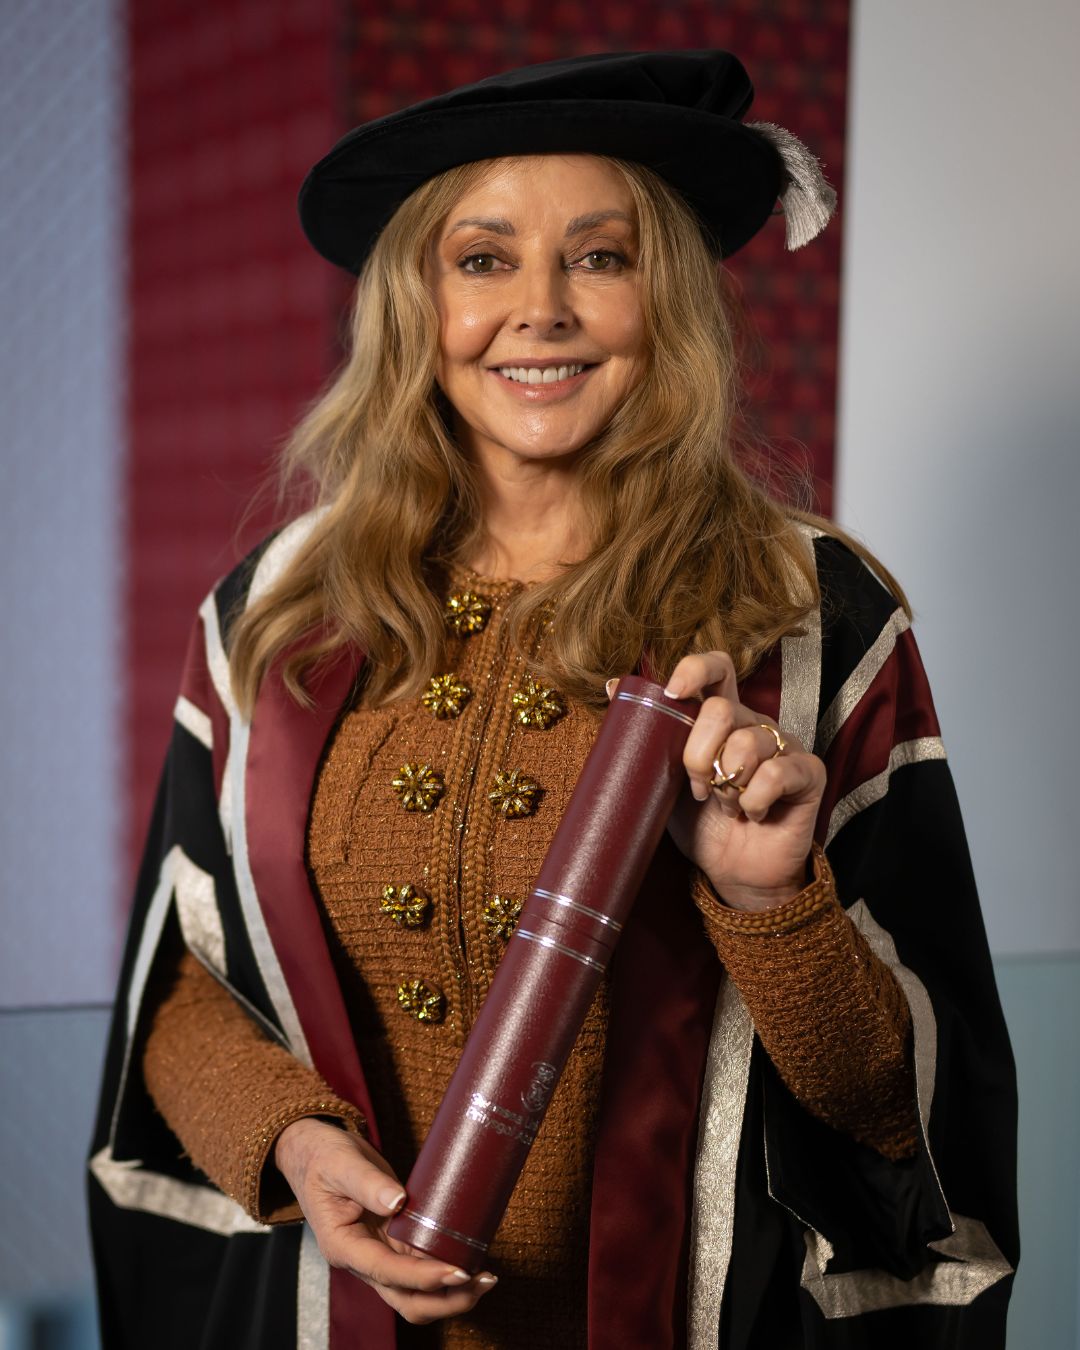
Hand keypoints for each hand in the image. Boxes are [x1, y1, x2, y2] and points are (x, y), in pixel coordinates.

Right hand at [274, 1118, 495, 1324]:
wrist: (315, 1154)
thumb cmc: (323, 1158)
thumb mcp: (340, 1163)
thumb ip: (367, 1183)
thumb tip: (398, 1202)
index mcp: (343, 1246)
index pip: (386, 1272)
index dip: (423, 1277)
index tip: (456, 1272)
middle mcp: (362, 1259)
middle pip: (406, 1299)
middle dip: (445, 1300)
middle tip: (483, 1281)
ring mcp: (379, 1254)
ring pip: (416, 1292)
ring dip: (450, 1293)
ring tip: (486, 1278)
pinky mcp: (393, 1242)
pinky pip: (420, 1267)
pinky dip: (445, 1269)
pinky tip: (471, 1257)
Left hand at [630, 651, 824, 910]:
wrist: (733, 871)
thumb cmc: (699, 823)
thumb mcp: (663, 778)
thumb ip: (645, 734)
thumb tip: (610, 685)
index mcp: (720, 718)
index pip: (717, 668)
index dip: (696, 670)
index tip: (673, 693)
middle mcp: (753, 723)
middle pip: (722, 709)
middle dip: (697, 754)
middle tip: (696, 788)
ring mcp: (783, 746)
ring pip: (747, 742)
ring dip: (727, 783)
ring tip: (725, 805)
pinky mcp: (808, 773)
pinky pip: (776, 773)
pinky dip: (754, 800)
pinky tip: (752, 814)